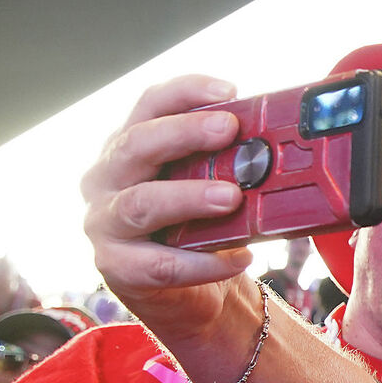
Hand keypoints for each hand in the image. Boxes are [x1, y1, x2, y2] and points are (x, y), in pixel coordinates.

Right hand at [80, 74, 255, 340]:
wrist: (183, 293)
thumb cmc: (195, 227)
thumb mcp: (207, 185)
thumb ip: (226, 163)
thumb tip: (277, 145)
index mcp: (129, 146)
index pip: (149, 105)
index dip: (186, 92)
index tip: (228, 90)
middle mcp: (106, 178)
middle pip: (136, 145)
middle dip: (184, 134)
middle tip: (229, 130)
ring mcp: (104, 223)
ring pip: (140, 204)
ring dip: (189, 196)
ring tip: (232, 197)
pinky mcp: (116, 266)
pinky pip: (161, 264)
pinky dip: (204, 262)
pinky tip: (240, 257)